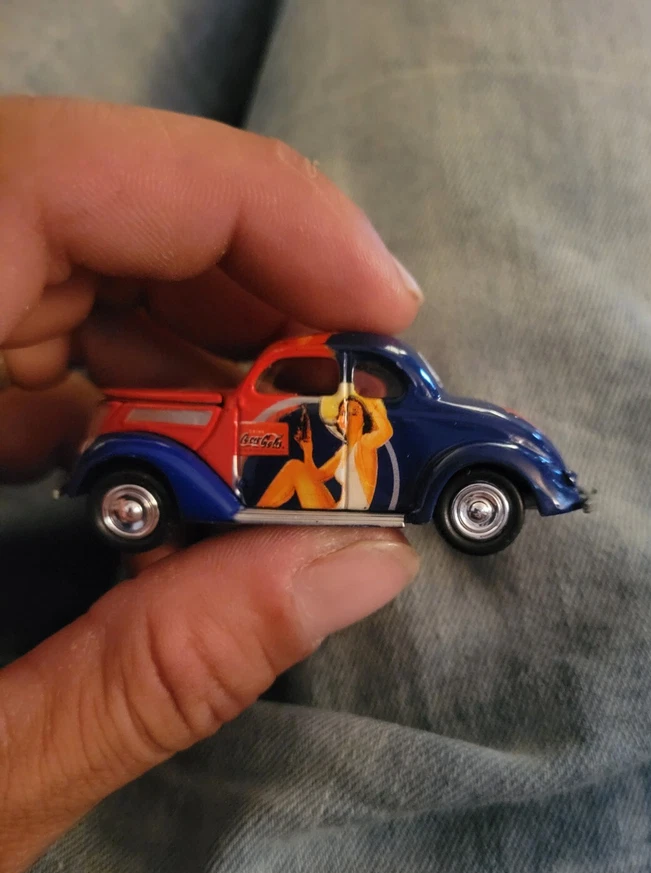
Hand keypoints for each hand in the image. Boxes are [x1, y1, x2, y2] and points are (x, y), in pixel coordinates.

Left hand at [0, 97, 421, 872]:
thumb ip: (153, 676)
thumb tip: (358, 570)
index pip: (32, 180)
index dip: (238, 205)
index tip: (377, 304)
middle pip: (69, 209)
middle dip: (252, 285)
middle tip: (361, 392)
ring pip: (58, 264)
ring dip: (206, 337)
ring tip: (304, 434)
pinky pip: (23, 338)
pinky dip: (135, 381)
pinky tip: (197, 454)